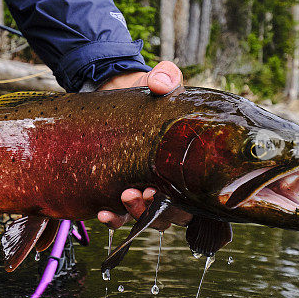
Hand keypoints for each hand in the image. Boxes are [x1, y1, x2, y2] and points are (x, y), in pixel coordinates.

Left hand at [96, 61, 192, 229]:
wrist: (118, 95)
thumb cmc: (150, 94)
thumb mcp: (161, 82)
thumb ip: (167, 77)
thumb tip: (162, 81)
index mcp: (187, 165)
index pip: (195, 197)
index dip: (187, 203)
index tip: (169, 190)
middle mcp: (168, 184)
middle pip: (170, 215)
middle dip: (156, 210)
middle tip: (141, 192)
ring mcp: (143, 191)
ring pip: (145, 219)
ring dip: (134, 214)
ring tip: (124, 196)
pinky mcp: (118, 192)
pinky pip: (119, 217)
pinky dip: (113, 220)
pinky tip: (103, 212)